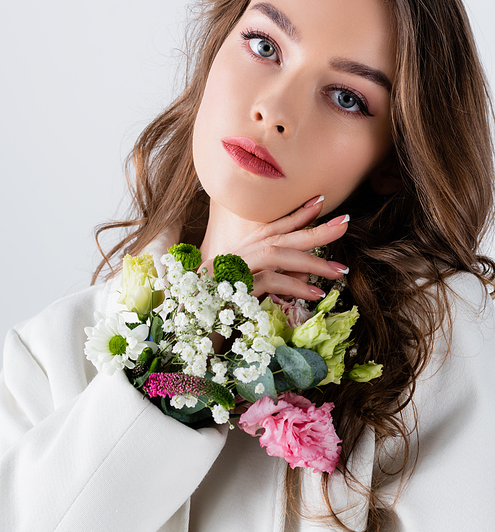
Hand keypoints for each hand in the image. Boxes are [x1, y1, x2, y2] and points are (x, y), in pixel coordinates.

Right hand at [201, 197, 348, 300]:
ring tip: (339, 271)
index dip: (295, 214)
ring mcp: (233, 268)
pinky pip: (270, 280)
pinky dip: (295, 286)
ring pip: (277, 253)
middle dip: (314, 229)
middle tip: (343, 223)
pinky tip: (315, 294)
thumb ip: (272, 280)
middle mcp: (236, 255)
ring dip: (311, 260)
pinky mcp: (234, 287)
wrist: (188, 329)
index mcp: (239, 252)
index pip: (270, 227)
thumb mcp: (249, 292)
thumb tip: (305, 277)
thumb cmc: (217, 313)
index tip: (320, 202)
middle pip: (279, 235)